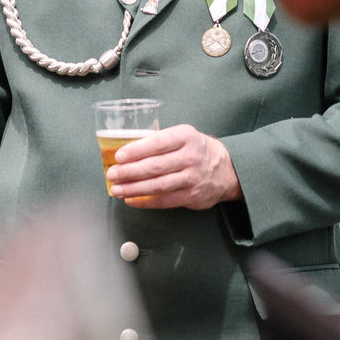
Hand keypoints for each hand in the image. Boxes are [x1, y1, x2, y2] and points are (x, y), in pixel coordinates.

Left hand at [107, 124, 240, 209]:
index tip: (119, 156)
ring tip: (117, 189)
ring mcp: (193, 178)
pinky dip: (145, 202)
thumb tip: (124, 152)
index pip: (158, 143)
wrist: (227, 170)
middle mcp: (192, 157)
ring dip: (133, 189)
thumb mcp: (182, 137)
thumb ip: (159, 141)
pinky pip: (164, 200)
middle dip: (129, 172)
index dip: (136, 150)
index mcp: (186, 137)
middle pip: (155, 166)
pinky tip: (131, 199)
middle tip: (112, 175)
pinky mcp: (192, 196)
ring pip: (158, 185)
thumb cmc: (196, 150)